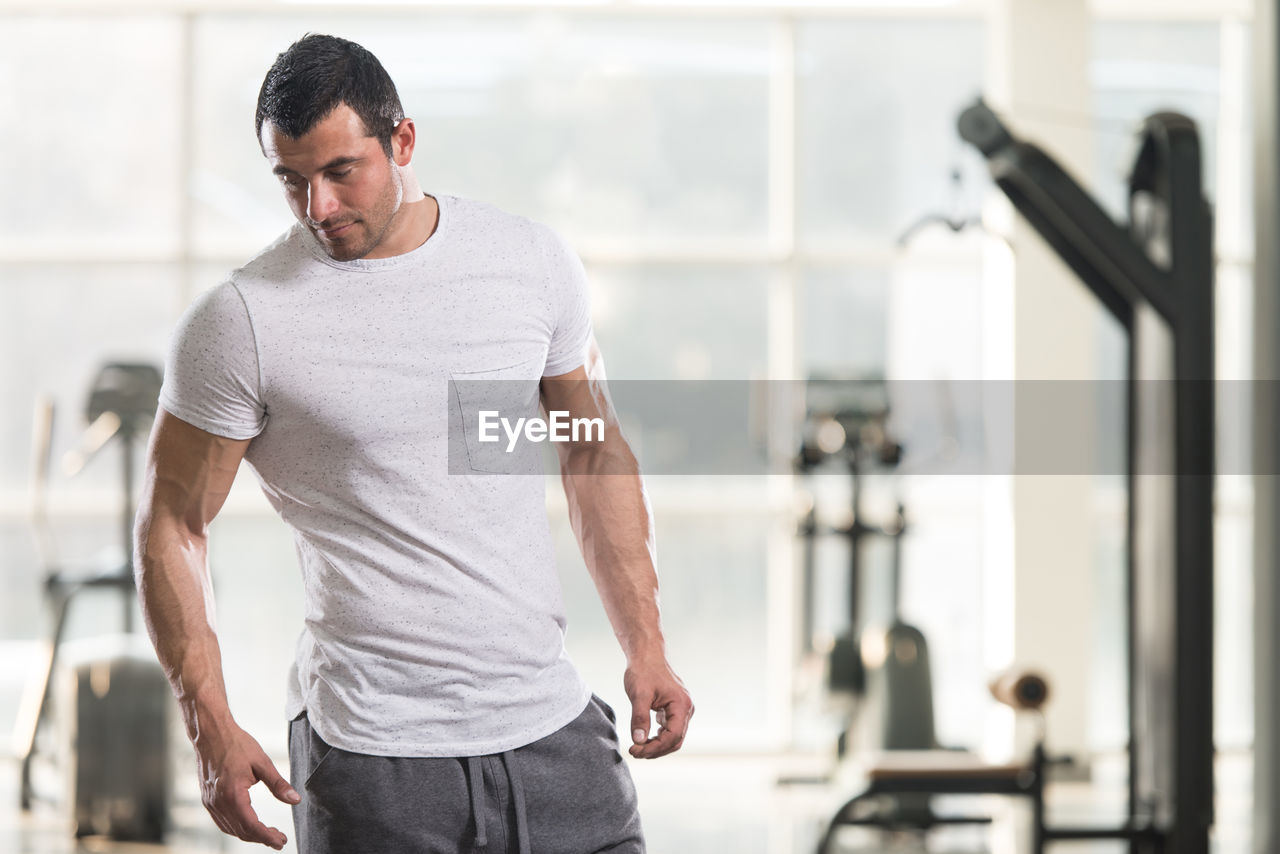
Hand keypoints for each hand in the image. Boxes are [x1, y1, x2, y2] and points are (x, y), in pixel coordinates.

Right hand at [194, 725, 300, 849]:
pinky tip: (248, 825)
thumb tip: (295, 800)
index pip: (251, 826)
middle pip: (241, 831)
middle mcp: (218, 802)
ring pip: (230, 829)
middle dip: (261, 838)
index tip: (281, 842)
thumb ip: (278, 784)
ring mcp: (210, 802)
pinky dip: (236, 827)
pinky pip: (221, 821)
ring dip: (249, 834)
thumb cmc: (237, 744)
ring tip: (267, 833)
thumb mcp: (262, 762)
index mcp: (233, 794)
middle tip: (279, 839)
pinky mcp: (207, 799)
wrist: (211, 733)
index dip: (267, 837)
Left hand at [624, 657, 693, 758]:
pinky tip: (644, 737)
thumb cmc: (644, 671)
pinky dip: (658, 737)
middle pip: (675, 740)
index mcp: (681, 705)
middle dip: (655, 749)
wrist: (646, 655)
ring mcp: (682, 709)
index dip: (655, 747)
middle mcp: (686, 708)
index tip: (635, 750)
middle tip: (634, 752)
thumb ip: (639, 718)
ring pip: (673, 737)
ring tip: (637, 747)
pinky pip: (670, 729)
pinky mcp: (675, 710)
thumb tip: (639, 741)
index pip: (673, 736)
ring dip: (657, 745)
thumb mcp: (639, 694)